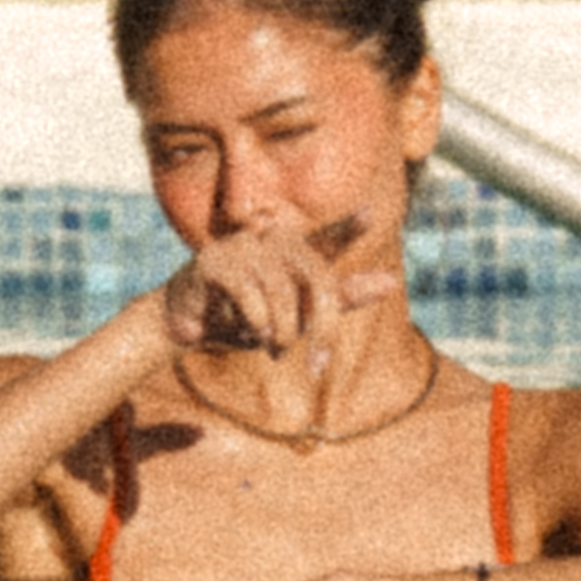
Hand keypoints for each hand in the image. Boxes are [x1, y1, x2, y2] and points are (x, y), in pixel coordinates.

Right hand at [158, 225, 374, 432]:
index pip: (328, 240)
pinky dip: (254, 323)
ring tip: (272, 347)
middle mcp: (271, 241)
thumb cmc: (244, 318)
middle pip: (317, 281)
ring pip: (283, 294)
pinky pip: (250, 295)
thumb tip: (391, 281)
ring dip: (281, 332)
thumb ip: (341, 297)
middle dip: (323, 329)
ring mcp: (242, 246)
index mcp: (294, 252)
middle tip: (317, 365)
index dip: (348, 229)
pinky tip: (246, 332)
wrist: (188, 328)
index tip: (370, 215)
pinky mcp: (214, 260)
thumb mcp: (297, 315)